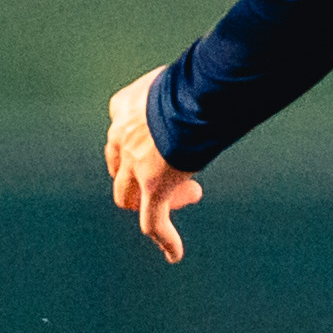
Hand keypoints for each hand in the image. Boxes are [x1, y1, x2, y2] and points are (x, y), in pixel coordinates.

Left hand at [104, 68, 201, 264]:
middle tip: (178, 176)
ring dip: (155, 199)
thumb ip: (184, 92)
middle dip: (141, 177)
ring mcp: (135, 164)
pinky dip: (164, 238)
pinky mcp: (154, 186)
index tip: (166, 148)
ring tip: (189, 193)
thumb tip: (213, 85)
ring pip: (129, 196)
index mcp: (123, 106)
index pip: (120, 136)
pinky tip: (174, 254)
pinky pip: (153, 222)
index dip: (139, 149)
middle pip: (120, 169)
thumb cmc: (200, 79)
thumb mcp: (181, 80)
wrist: (196, 94)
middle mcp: (121, 135)